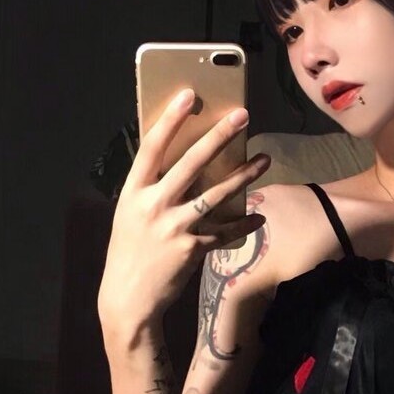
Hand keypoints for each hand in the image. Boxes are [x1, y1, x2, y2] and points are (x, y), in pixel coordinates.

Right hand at [97, 87, 270, 331]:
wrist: (128, 299)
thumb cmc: (129, 253)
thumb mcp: (130, 216)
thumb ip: (151, 192)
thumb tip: (178, 168)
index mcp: (134, 192)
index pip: (152, 147)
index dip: (170, 119)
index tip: (188, 95)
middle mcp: (154, 205)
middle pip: (191, 163)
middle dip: (219, 137)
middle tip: (242, 116)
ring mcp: (174, 227)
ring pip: (216, 194)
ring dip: (243, 175)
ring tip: (265, 159)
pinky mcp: (192, 248)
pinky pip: (223, 232)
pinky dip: (243, 226)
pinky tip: (259, 218)